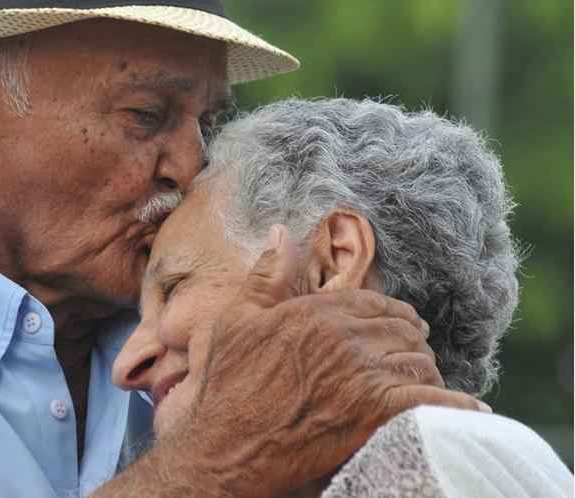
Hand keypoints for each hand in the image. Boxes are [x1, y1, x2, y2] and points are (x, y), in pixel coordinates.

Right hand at [180, 225, 486, 497]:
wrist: (225, 445)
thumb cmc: (228, 384)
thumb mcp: (236, 319)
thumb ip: (267, 275)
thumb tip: (281, 231)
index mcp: (317, 313)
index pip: (373, 303)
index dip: (392, 312)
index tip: (401, 321)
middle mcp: (346, 339)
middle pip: (401, 331)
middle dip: (411, 339)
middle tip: (416, 348)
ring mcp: (363, 377)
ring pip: (417, 363)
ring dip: (424, 370)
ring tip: (424, 379)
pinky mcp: (374, 416)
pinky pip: (430, 402)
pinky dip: (454, 405)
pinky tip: (471, 409)